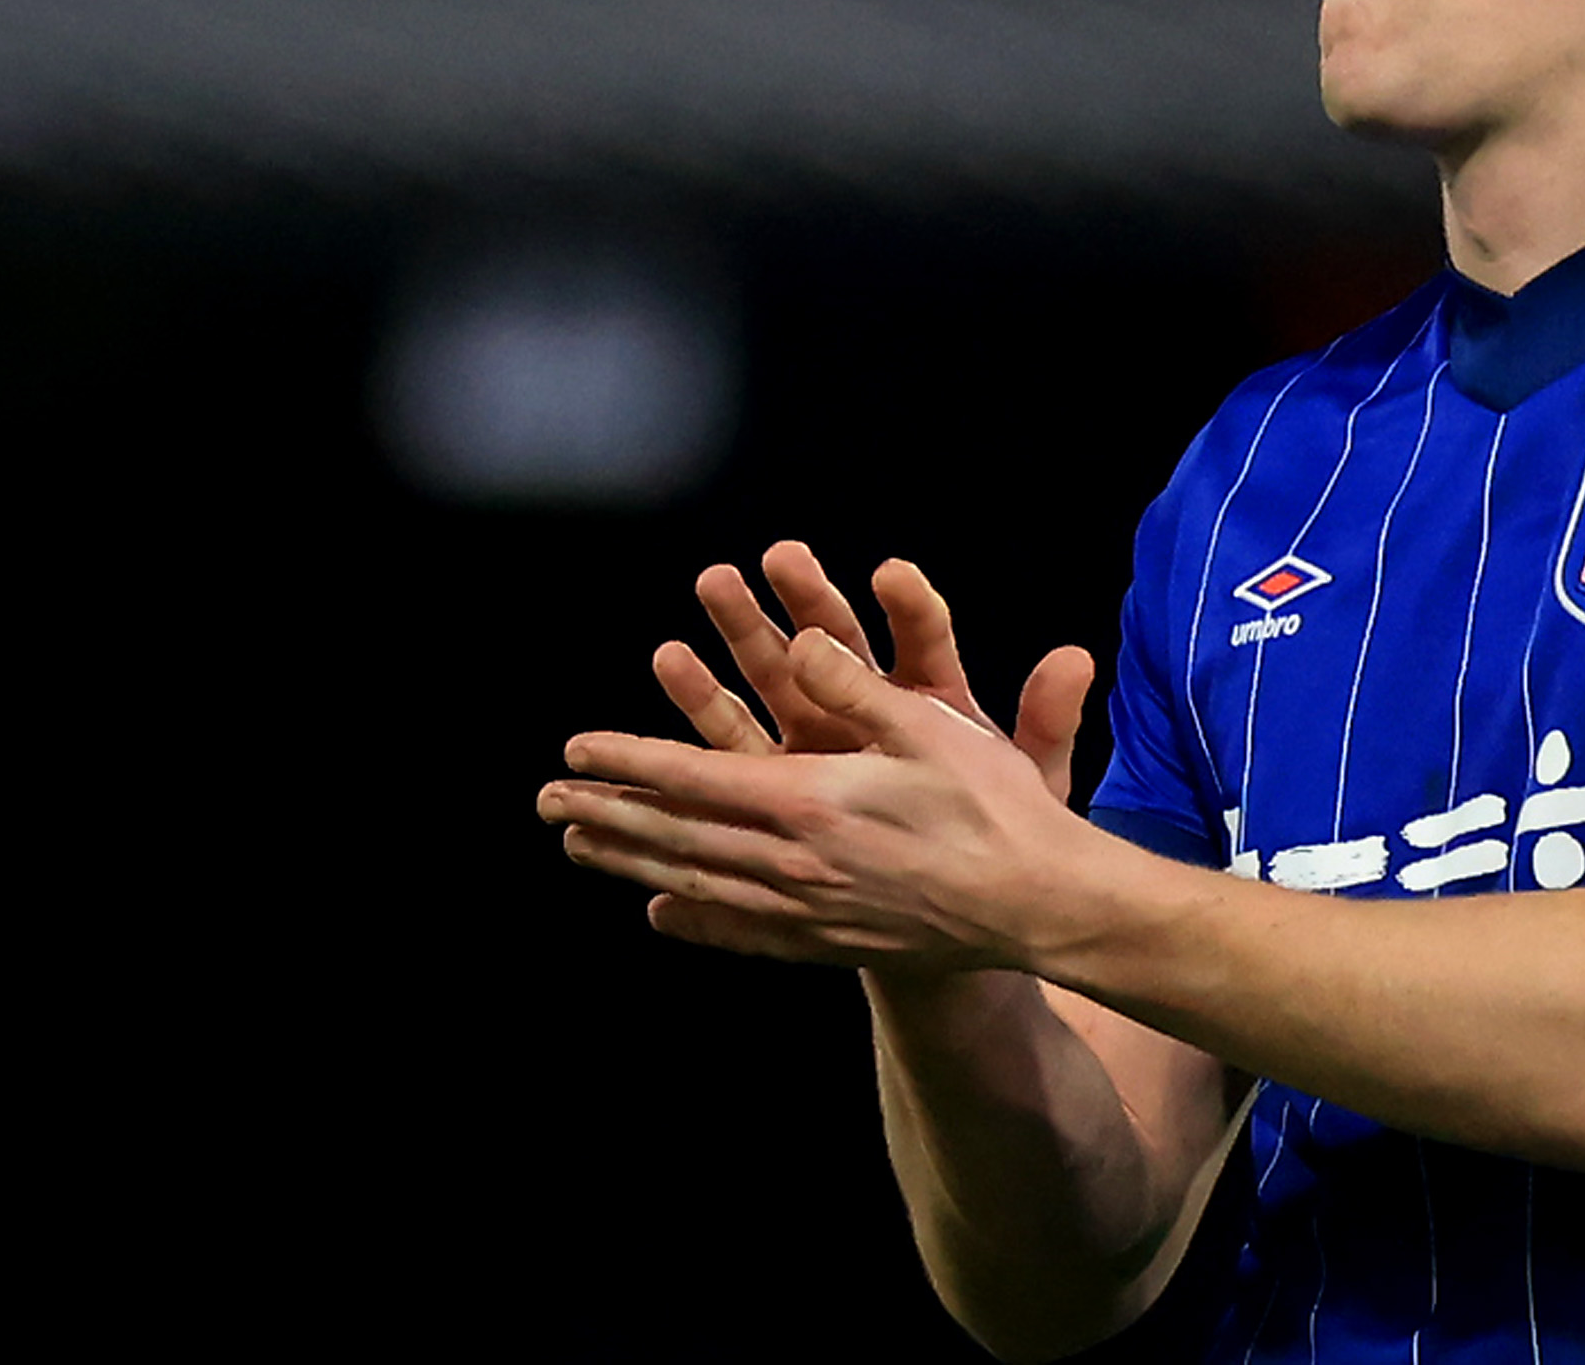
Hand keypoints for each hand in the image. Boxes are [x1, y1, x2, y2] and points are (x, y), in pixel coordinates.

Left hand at [545, 626, 1102, 967]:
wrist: (1036, 903)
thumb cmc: (995, 804)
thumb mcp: (933, 724)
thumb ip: (858, 686)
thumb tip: (803, 643)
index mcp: (812, 800)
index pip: (695, 777)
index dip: (629, 762)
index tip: (574, 751)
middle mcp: (795, 862)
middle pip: (679, 836)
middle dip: (608, 814)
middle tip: (548, 803)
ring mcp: (809, 910)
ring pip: (698, 885)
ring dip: (633, 862)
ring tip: (581, 848)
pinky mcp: (831, 943)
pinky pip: (743, 933)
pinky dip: (694, 922)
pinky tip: (661, 916)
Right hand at [658, 541, 1086, 800]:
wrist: (952, 895)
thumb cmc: (993, 825)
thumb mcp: (1030, 774)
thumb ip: (1047, 720)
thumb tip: (1078, 658)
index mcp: (933, 699)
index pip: (922, 641)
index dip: (910, 607)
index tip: (892, 572)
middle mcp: (872, 708)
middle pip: (837, 644)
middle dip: (805, 599)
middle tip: (780, 555)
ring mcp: (822, 742)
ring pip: (777, 678)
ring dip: (745, 632)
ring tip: (714, 585)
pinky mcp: (784, 780)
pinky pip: (740, 740)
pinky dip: (707, 703)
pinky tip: (672, 662)